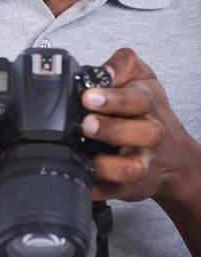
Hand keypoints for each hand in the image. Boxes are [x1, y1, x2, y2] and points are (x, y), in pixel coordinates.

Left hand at [80, 46, 200, 204]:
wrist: (172, 157)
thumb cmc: (150, 114)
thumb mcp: (142, 78)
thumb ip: (124, 64)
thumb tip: (105, 70)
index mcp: (149, 105)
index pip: (137, 99)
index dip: (113, 99)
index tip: (89, 97)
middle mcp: (150, 135)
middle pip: (142, 133)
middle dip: (111, 129)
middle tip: (86, 124)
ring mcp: (142, 163)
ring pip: (133, 168)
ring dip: (108, 164)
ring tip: (88, 155)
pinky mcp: (130, 187)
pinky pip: (114, 192)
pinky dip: (98, 189)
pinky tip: (84, 179)